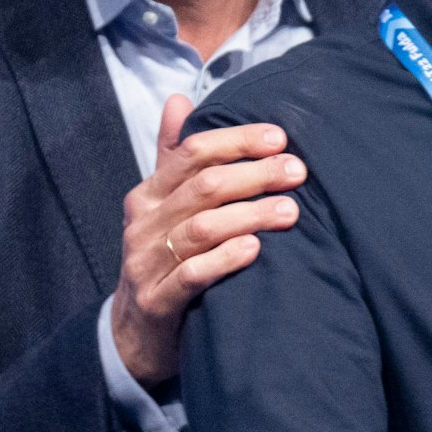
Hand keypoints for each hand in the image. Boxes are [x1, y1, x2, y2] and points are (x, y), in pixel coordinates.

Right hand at [108, 95, 306, 386]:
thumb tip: (179, 98)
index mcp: (147, 194)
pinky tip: (255, 249)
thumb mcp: (163, 206)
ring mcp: (145, 263)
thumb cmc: (162, 258)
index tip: (280, 137)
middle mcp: (143, 224)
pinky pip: (191, 274)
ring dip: (250, 215)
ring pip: (202, 229)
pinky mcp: (156, 302)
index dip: (236, 141)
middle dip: (254, 175)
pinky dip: (224, 259)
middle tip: (297, 171)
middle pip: (203, 187)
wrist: (134, 334)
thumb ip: (173, 155)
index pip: (191, 152)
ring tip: (291, 210)